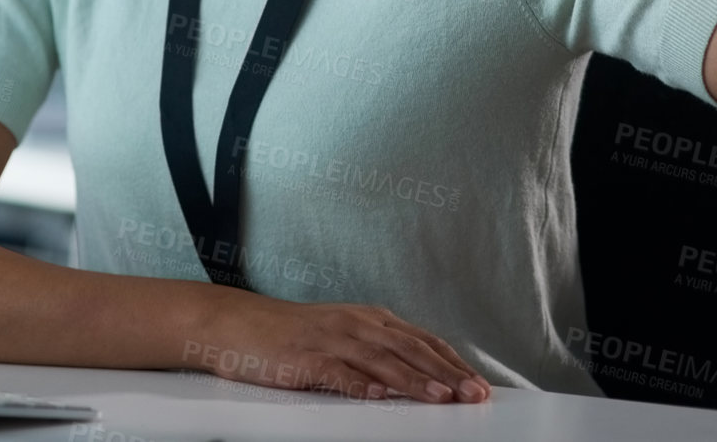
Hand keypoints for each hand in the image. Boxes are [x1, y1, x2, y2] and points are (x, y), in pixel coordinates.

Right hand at [193, 288, 491, 404]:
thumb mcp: (343, 334)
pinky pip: (337, 372)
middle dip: (447, 373)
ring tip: (441, 398)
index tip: (479, 384)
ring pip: (381, 360)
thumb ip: (378, 351)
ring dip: (414, 380)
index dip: (453, 362)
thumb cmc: (292, 335)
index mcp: (370, 319)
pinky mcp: (304, 358)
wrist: (237, 324)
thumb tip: (420, 375)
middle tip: (474, 394)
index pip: (423, 341)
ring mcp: (330, 339)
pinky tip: (378, 397)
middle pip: (410, 349)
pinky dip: (359, 384)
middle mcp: (356, 324)